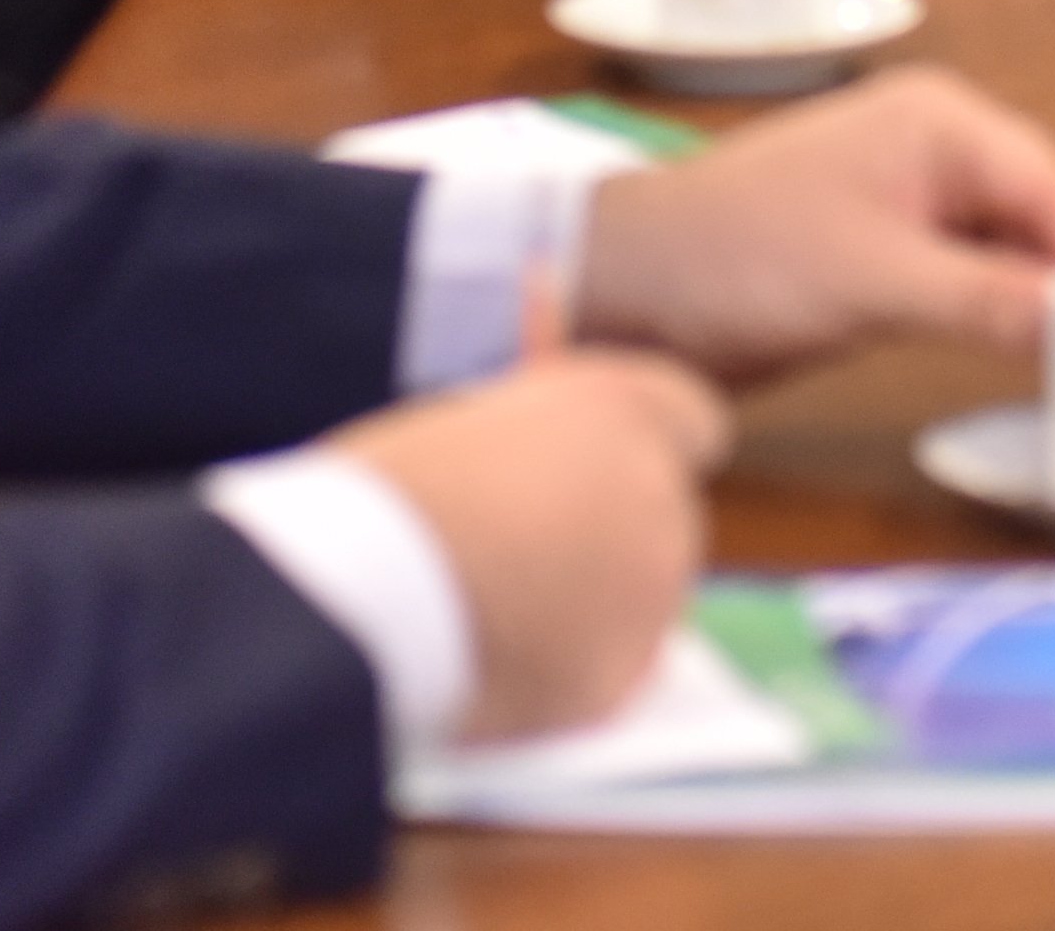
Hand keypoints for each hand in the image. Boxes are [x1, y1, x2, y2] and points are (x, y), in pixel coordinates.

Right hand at [324, 346, 724, 740]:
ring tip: (487, 615)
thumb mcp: (470, 419)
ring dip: (590, 608)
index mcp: (624, 407)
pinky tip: (493, 668)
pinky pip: (609, 673)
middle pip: (664, 519)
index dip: (647, 453)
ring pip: (641, 600)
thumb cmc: (385, 492)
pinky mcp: (621, 674)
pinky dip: (567, 676)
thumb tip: (545, 378)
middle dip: (610, 538)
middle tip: (520, 558)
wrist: (362, 592)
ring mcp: (651, 589)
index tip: (602, 478)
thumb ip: (537, 428)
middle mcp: (659, 491)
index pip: (693, 424)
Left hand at [569, 62, 1054, 390]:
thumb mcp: (872, 283)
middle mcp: (932, 149)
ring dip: (1037, 301)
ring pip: (1006, 250)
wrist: (624, 289)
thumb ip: (984, 300)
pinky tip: (1019, 358)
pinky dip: (994, 314)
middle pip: (1039, 214)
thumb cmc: (739, 257)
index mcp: (938, 123)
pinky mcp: (881, 253)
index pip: (1050, 185)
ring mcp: (905, 202)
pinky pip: (966, 278)